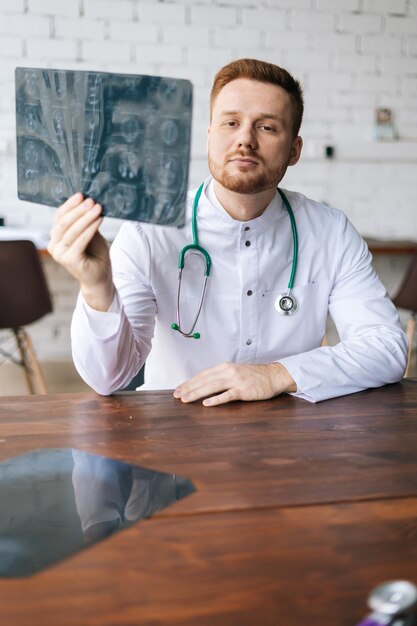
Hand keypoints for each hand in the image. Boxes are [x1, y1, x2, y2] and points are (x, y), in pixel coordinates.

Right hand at [48, 193, 113, 310]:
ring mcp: (59, 254)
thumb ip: (86, 222)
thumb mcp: (91, 234)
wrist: (100, 278)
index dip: (70, 205)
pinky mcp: (69, 260)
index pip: (59, 217)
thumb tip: (89, 202)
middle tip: (91, 200)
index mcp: (56, 237)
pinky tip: (98, 220)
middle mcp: (54, 245)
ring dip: (86, 217)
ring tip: (98, 208)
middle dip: (78, 210)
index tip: (82, 195)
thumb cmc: (96, 255)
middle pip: (64, 222)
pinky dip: (90, 229)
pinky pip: (80, 240)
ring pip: (71, 230)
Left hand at [173, 362, 296, 406]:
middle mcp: (228, 371)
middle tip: (176, 396)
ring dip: (197, 393)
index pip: (203, 374)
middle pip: (204, 380)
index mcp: (225, 367)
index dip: (189, 382)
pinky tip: (206, 404)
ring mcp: (236, 380)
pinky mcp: (244, 390)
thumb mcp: (235, 372)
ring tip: (186, 399)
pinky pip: (227, 395)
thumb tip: (204, 385)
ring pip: (212, 386)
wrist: (273, 376)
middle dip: (189, 388)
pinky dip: (216, 399)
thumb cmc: (254, 376)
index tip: (178, 389)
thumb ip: (221, 376)